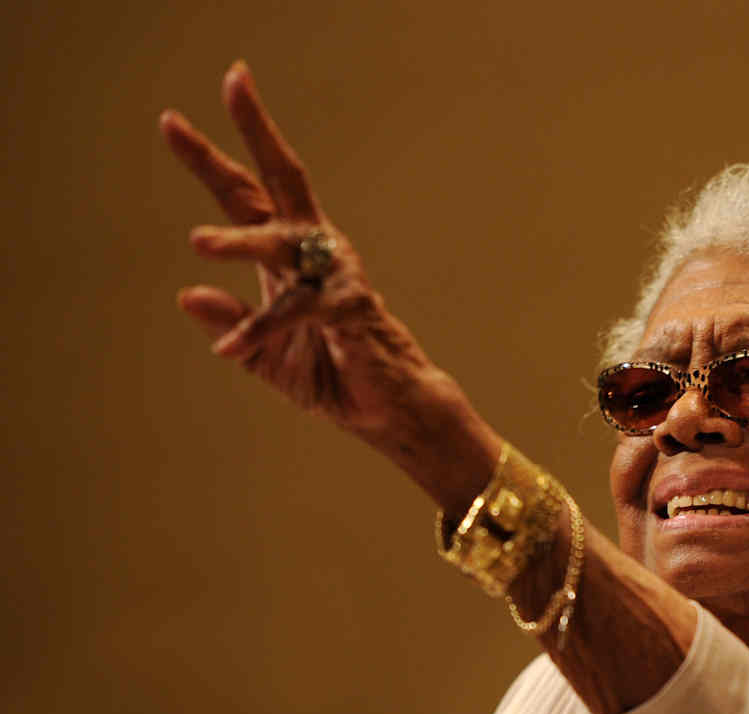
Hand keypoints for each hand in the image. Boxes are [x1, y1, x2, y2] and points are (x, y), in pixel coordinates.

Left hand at [161, 61, 434, 441]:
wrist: (391, 413)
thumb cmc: (339, 379)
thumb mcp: (269, 357)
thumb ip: (236, 326)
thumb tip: (188, 294)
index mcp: (291, 260)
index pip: (249, 198)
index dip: (211, 160)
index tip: (172, 121)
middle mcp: (316, 254)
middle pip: (283, 179)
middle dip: (256, 130)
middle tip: (233, 81)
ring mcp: (336, 277)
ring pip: (284, 243)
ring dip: (242, 240)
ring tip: (200, 242)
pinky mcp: (351, 311)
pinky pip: (298, 310)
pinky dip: (261, 328)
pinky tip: (231, 348)